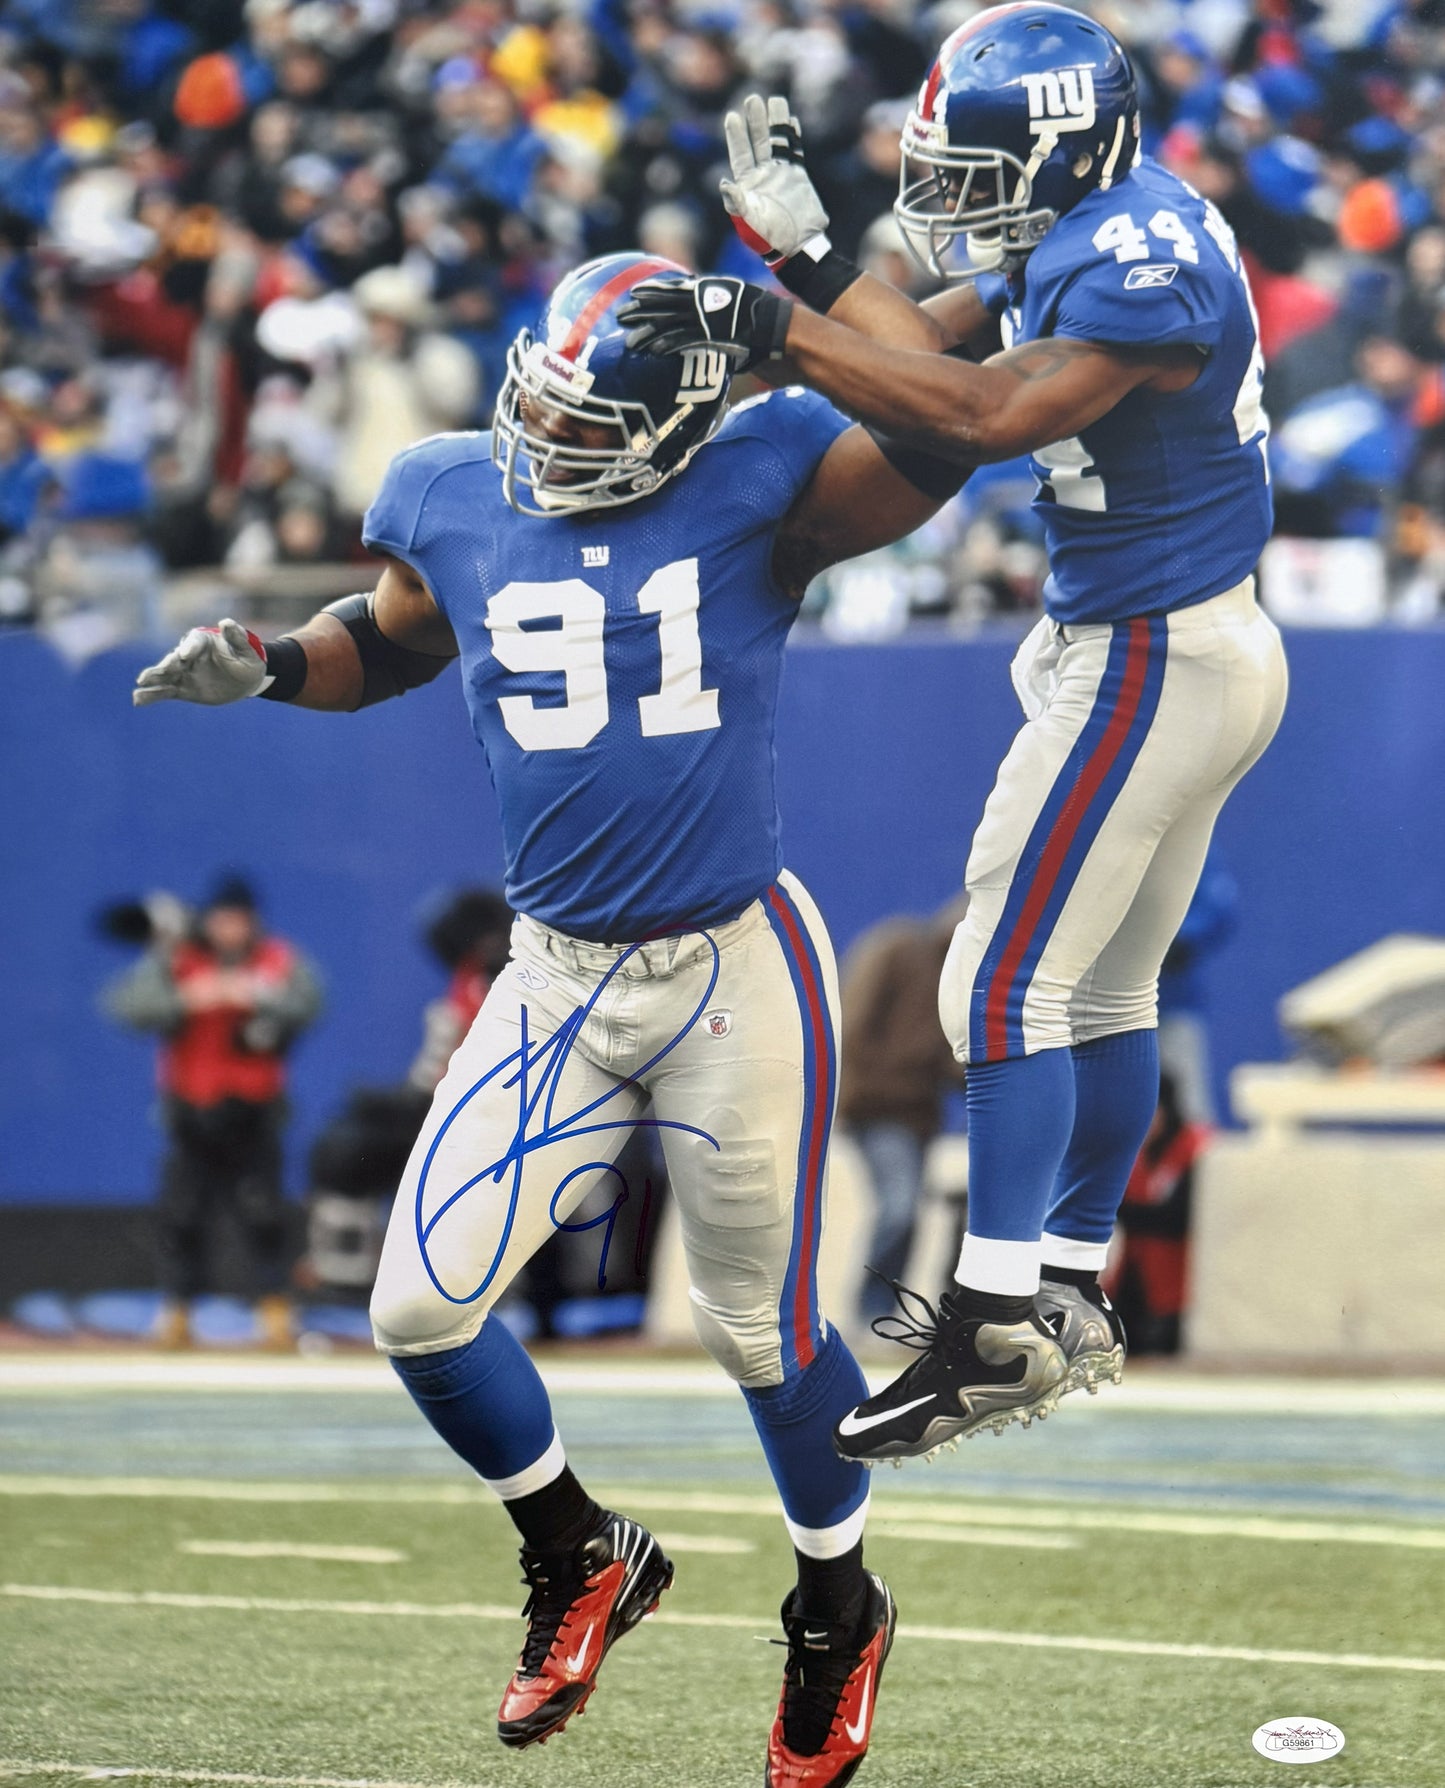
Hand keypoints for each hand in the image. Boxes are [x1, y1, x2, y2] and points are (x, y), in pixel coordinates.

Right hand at [133, 618, 267, 706]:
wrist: (246, 680)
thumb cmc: (248, 660)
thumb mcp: (248, 650)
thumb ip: (237, 638)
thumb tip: (226, 623)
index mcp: (204, 642)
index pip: (194, 642)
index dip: (190, 647)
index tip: (186, 655)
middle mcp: (189, 655)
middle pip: (175, 659)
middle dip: (169, 664)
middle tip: (164, 670)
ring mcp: (183, 673)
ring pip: (165, 675)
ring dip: (153, 679)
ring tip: (141, 683)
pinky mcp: (182, 689)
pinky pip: (165, 692)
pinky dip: (151, 696)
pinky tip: (137, 700)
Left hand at [620, 276, 791, 372]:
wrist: (789, 335)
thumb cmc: (770, 334)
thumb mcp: (742, 321)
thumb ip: (721, 324)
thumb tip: (708, 337)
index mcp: (715, 291)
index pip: (679, 288)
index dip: (657, 290)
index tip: (637, 293)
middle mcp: (710, 300)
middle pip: (668, 302)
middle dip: (643, 308)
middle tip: (622, 314)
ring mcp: (711, 317)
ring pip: (672, 321)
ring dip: (649, 331)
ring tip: (630, 341)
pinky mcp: (715, 335)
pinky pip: (686, 340)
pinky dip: (669, 345)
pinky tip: (653, 352)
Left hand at [721, 94, 829, 266]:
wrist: (798, 246)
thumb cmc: (770, 238)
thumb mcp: (750, 222)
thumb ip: (738, 203)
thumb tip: (724, 184)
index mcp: (748, 185)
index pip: (740, 154)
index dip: (736, 136)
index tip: (732, 116)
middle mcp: (763, 176)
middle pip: (758, 142)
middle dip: (755, 121)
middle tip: (753, 98)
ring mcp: (781, 175)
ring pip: (777, 142)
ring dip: (775, 122)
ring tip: (776, 100)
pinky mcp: (798, 177)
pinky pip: (794, 151)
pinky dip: (793, 136)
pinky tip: (791, 120)